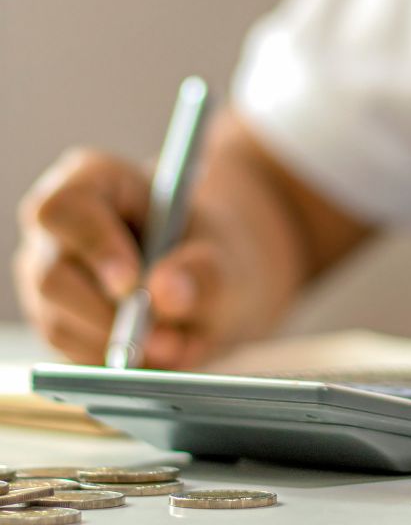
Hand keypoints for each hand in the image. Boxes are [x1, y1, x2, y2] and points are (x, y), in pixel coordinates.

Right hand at [13, 148, 277, 367]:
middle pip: (52, 276)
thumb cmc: (214, 252)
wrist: (216, 284)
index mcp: (93, 181)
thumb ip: (204, 272)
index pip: (67, 208)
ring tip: (177, 345)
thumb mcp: (227, 256)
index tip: (131, 283)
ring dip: (118, 345)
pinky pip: (72, 355)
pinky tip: (158, 354)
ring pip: (60, 323)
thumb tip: (165, 293)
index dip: (94, 246)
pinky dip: (117, 363)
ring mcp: (49, 278)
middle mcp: (58, 231)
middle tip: (167, 339)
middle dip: (110, 315)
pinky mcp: (57, 323)